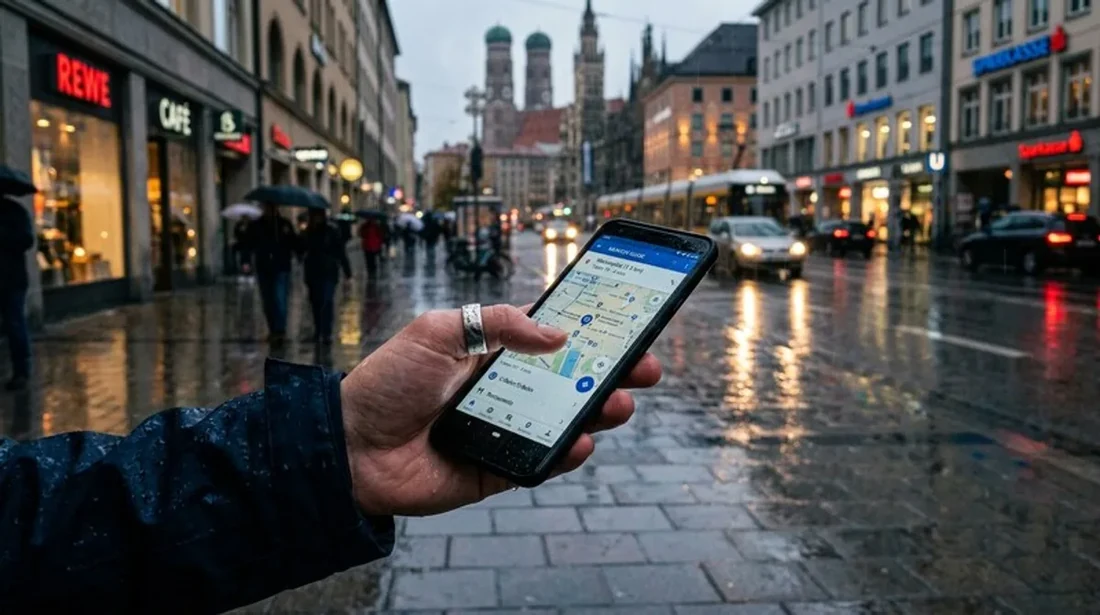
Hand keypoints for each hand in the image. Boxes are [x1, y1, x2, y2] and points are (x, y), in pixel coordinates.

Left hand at [340, 304, 660, 516]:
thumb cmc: (386, 383)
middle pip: (571, 381)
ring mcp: (506, 431)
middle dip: (612, 373)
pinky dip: (567, 453)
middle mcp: (506, 391)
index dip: (591, 334)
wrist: (349, 447)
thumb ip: (497, 323)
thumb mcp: (436, 332)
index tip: (627, 324)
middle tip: (644, 366)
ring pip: (566, 422)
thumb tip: (556, 334)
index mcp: (493, 354)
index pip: (553, 340)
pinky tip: (582, 440)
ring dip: (600, 411)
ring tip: (620, 401)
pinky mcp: (500, 469)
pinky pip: (543, 463)